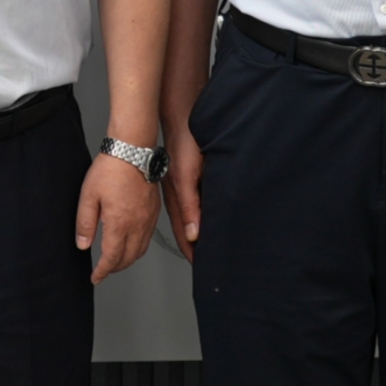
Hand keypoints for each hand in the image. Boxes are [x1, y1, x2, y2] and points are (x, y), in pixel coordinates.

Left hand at [76, 156, 158, 282]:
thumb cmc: (110, 169)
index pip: (112, 258)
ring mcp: (148, 219)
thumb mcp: (88, 197)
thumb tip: (83, 245)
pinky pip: (148, 238)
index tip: (96, 277)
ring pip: (140, 250)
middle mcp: (137, 225)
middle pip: (128, 258)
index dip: (103, 271)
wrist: (132, 151)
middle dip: (115, 268)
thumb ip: (85, 224)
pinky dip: (138, 247)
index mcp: (119, 223)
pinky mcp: (154, 212)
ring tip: (116, 260)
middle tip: (103, 270)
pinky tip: (130, 243)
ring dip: (128, 260)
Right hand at [167, 122, 207, 257]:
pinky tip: (208, 215)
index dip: (192, 251)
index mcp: (176, 199)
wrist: (183, 118)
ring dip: (198, 232)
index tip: (201, 266)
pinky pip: (195, 202)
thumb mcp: (187, 177)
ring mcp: (182, 187)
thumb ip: (190, 205)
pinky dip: (201, 214)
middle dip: (194, 246)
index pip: (184, 233)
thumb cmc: (185, 144)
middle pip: (186, 228)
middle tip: (205, 261)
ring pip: (191, 216)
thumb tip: (193, 233)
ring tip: (207, 246)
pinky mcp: (188, 177)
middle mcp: (178, 195)